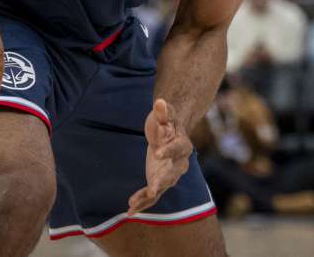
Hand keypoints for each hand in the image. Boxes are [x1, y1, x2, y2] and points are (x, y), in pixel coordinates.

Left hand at [128, 99, 193, 214]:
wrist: (170, 133)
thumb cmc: (167, 121)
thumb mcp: (165, 114)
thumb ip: (163, 111)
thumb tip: (160, 101)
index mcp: (183, 144)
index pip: (178, 148)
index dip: (168, 151)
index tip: (157, 153)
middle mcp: (180, 163)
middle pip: (172, 173)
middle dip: (162, 181)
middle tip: (153, 188)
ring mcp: (170, 174)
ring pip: (161, 187)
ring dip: (148, 196)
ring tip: (133, 203)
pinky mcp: (160, 181)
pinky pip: (153, 195)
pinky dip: (143, 203)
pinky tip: (130, 211)